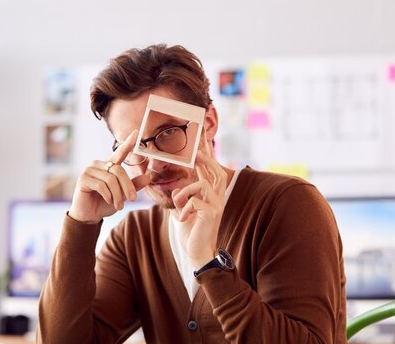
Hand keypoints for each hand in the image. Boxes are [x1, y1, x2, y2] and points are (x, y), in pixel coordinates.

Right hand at [69, 129, 149, 223]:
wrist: (90, 214)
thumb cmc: (105, 203)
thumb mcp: (123, 195)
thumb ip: (133, 186)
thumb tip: (148, 177)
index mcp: (110, 165)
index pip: (120, 152)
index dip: (128, 143)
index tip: (136, 133)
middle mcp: (99, 164)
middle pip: (119, 170)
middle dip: (128, 186)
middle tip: (132, 199)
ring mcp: (90, 169)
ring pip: (111, 179)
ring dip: (118, 195)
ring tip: (119, 205)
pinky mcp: (83, 178)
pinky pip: (101, 185)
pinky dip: (108, 195)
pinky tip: (109, 201)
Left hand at [171, 148, 228, 268]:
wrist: (197, 253)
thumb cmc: (191, 233)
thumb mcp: (182, 211)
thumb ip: (180, 198)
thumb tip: (176, 189)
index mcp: (211, 196)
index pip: (211, 171)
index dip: (207, 156)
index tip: (201, 141)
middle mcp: (218, 198)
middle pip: (216, 171)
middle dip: (205, 159)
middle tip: (194, 152)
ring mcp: (217, 205)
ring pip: (201, 184)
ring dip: (184, 193)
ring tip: (179, 206)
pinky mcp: (212, 213)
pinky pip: (194, 201)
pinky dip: (183, 209)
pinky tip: (182, 220)